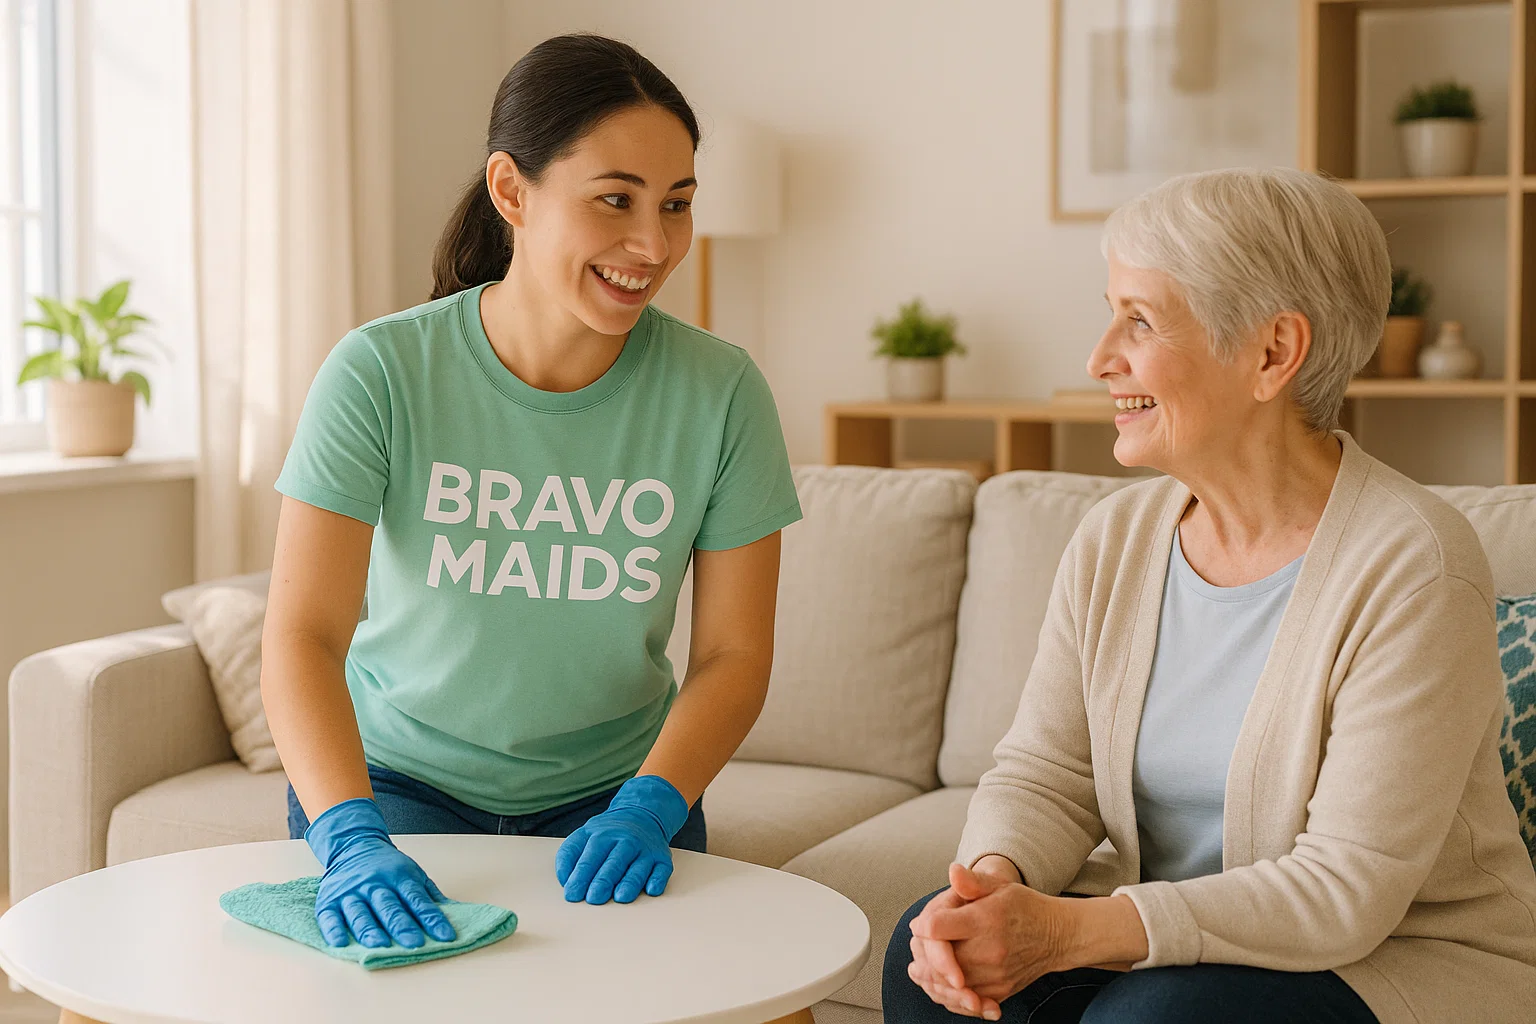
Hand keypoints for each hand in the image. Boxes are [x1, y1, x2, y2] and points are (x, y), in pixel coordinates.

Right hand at [305, 797, 456, 948]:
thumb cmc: (388, 867)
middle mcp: (375, 885)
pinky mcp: (329, 901)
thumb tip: (455, 914)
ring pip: (360, 913)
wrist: (354, 845)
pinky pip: (329, 917)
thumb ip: (430, 894)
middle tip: (414, 943)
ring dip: (369, 930)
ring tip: (380, 945)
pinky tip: (340, 943)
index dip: (432, 919)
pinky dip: (333, 930)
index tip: (446, 937)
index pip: (418, 900)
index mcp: (399, 877)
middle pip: (389, 907)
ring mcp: (351, 893)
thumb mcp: (413, 873)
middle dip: (402, 926)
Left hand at [555, 775, 689, 904]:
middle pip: (613, 862)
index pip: (589, 857)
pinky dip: (657, 879)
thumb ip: (569, 855)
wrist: (642, 814)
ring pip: (638, 867)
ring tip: (620, 898)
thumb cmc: (607, 834)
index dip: (580, 876)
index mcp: (602, 835)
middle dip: (603, 880)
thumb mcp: (584, 835)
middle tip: (593, 898)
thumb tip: (565, 880)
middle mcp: (625, 841)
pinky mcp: (662, 858)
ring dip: (630, 882)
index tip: (572, 894)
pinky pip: (662, 869)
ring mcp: (645, 849)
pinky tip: (651, 890)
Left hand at [910, 862, 1073, 1016]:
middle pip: (939, 963)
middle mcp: (989, 951)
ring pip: (950, 988)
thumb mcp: (999, 885)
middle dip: (922, 958)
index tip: (920, 925)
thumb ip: (972, 881)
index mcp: (984, 920)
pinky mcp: (1000, 992)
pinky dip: (950, 997)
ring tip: (919, 972)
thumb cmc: (1025, 908)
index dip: (923, 927)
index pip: (937, 928)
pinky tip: (940, 987)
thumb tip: (953, 872)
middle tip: (913, 955)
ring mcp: (995, 976)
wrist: (1057, 936)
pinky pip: (967, 1002)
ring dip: (931, 981)